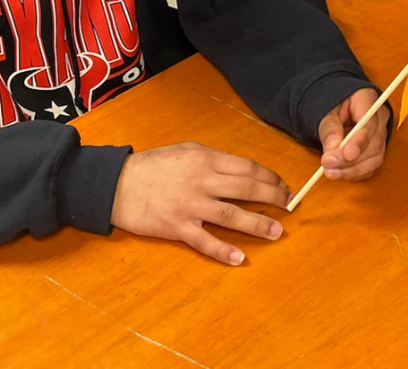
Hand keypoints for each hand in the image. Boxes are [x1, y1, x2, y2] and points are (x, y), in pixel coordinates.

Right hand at [110, 142, 290, 265]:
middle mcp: (203, 182)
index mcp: (207, 160)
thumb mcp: (187, 150)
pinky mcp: (177, 228)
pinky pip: (204, 241)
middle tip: (290, 205)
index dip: (269, 177)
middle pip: (246, 189)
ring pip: (232, 215)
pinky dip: (223, 250)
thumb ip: (213, 158)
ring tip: (277, 231)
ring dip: (257, 224)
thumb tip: (239, 168)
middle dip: (273, 197)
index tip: (282, 185)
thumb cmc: (154, 164)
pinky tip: (239, 258)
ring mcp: (191, 206)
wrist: (118, 184)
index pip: (248, 168)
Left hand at [318, 87, 388, 180]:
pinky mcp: (376, 148)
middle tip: (329, 166)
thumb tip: (332, 149)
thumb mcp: (326, 111)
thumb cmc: (333, 104)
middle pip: (374, 144)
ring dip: (353, 170)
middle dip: (352, 161)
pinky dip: (355, 173)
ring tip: (332, 173)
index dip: (359, 142)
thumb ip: (329, 128)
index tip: (347, 155)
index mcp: (368, 100)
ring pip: (375, 158)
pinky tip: (340, 173)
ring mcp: (380, 134)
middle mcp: (379, 117)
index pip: (369, 124)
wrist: (338, 105)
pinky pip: (371, 165)